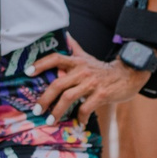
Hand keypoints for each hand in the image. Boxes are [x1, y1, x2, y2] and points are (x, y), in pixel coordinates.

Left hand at [31, 49, 151, 122]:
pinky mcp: (101, 95)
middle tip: (36, 110)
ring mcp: (91, 83)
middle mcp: (82, 71)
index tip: (27, 72)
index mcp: (77, 62)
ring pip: (68, 98)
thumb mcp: (88, 57)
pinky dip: (80, 117)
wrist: (129, 75)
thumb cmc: (103, 69)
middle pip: (58, 84)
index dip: (41, 64)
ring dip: (58, 111)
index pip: (56, 59)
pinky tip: (78, 123)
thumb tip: (65, 35)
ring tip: (50, 120)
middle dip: (44, 99)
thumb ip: (75, 48)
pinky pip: (85, 108)